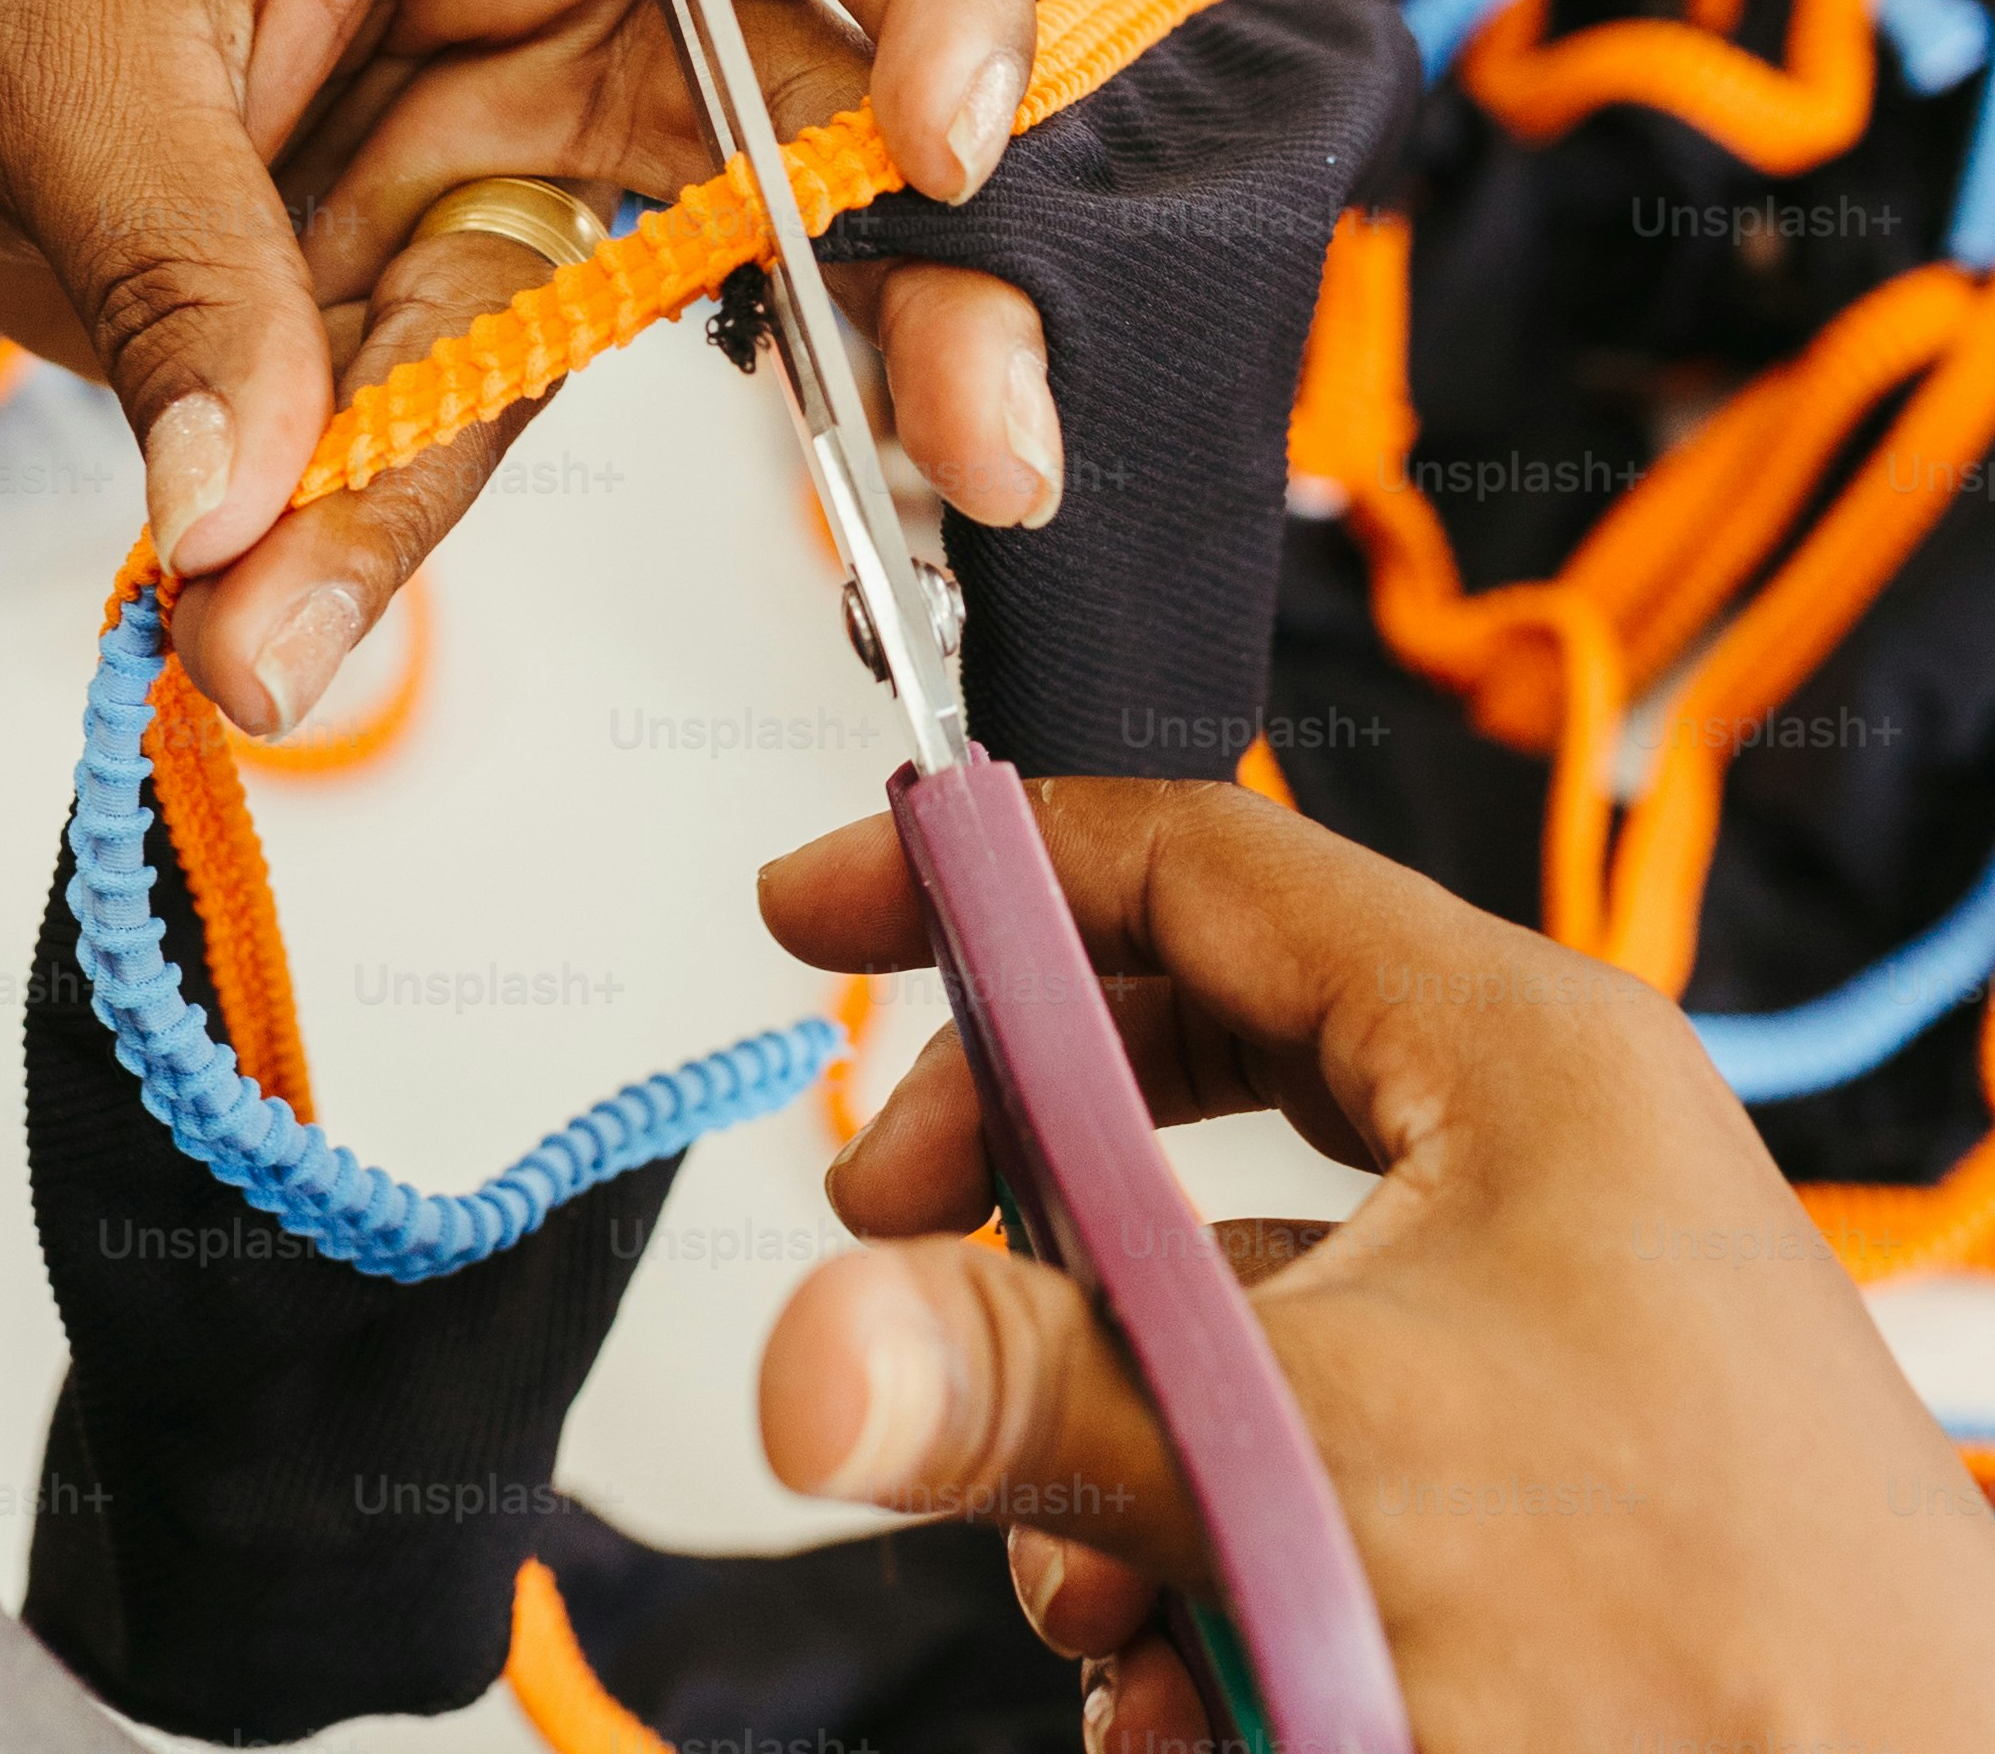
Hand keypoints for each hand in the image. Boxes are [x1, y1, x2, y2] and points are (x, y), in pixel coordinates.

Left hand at [0, 0, 1060, 730]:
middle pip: (823, 129)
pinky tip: (252, 621)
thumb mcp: (72, 62)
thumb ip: (187, 272)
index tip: (953, 146)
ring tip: (278, 617)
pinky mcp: (456, 303)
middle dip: (912, 292)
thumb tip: (247, 509)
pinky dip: (363, 542)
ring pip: (633, 339)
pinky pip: (465, 435)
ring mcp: (530, 163)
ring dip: (480, 490)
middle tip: (979, 457)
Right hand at [755, 783, 1994, 1753]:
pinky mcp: (1525, 1467)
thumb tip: (807, 1353)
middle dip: (1026, 1191)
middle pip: (1191, 1072)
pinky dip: (1207, 1552)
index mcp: (1510, 1049)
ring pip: (1231, 1299)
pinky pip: (1303, 1446)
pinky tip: (1190, 1698)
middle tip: (895, 1237)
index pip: (1196, 862)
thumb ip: (1036, 1392)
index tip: (828, 912)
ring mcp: (1531, 1312)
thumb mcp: (1313, 1473)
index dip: (990, 875)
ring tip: (1093, 1579)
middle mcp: (1526, 1150)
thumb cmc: (1723, 1646)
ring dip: (1112, 1441)